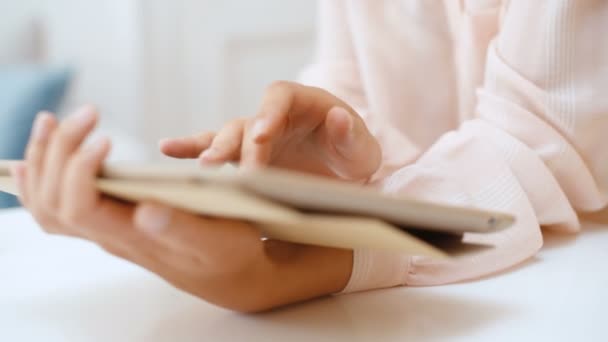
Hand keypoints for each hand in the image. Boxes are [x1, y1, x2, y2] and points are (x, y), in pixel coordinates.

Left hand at [11, 106, 352, 311]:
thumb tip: (144, 211)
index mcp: (137, 238)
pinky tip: (45, 154)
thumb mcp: (220, 239)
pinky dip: (43, 177)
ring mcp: (107, 231)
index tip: (105, 140)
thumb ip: (183, 228)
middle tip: (83, 115)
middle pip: (54, 200)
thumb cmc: (229, 253)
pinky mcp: (112, 222)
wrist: (229, 274)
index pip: (80, 208)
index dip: (80, 170)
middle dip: (57, 152)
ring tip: (51, 122)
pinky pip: (59, 205)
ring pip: (49, 204)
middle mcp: (113, 236)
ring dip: (42, 161)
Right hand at [159, 81, 381, 180]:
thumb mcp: (362, 149)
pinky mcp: (246, 155)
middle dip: (233, 144)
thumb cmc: (353, 154)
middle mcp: (274, 115)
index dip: (268, 113)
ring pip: (227, 137)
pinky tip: (168, 150)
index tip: (260, 135)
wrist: (345, 172)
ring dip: (210, 151)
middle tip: (219, 166)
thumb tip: (338, 117)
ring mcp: (256, 135)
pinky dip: (193, 149)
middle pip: (247, 121)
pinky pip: (217, 149)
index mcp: (304, 102)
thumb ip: (351, 135)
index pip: (280, 97)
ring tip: (197, 166)